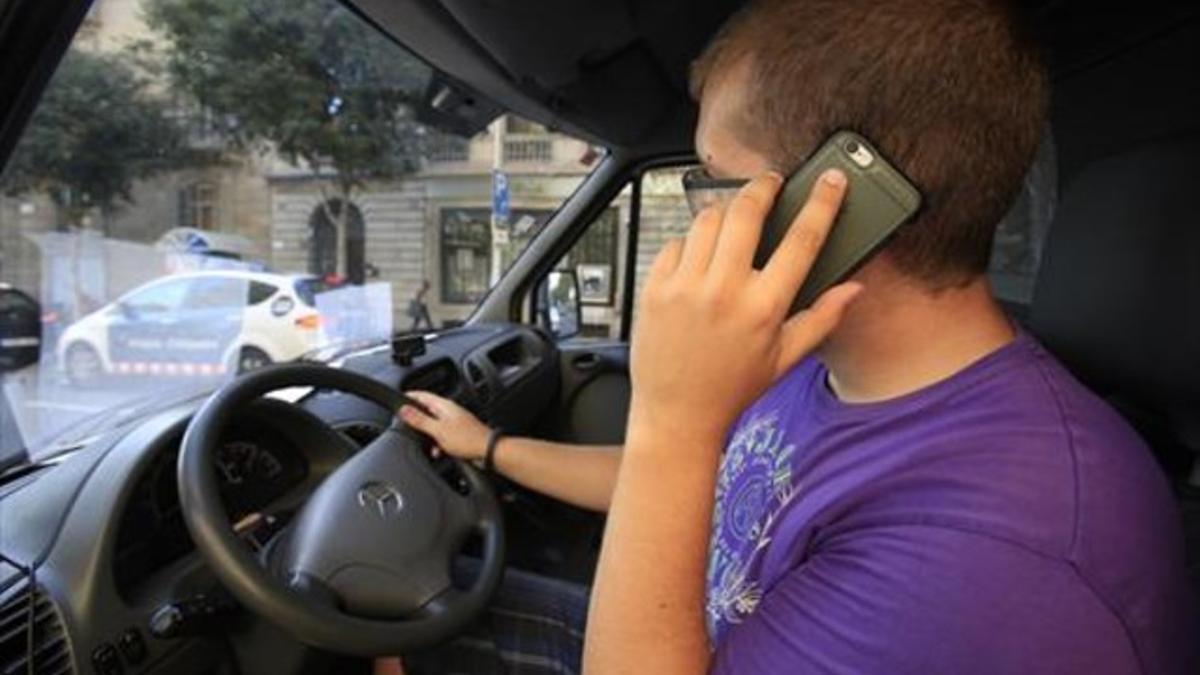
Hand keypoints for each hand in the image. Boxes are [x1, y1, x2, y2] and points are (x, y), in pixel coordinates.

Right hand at [397, 391, 489, 459]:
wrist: (487, 451)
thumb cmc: (468, 439)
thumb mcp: (438, 430)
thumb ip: (420, 420)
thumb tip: (404, 410)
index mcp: (444, 406)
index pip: (423, 395)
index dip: (409, 396)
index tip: (398, 399)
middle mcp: (449, 412)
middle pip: (427, 411)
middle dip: (417, 422)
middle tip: (409, 428)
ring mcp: (454, 423)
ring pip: (433, 427)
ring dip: (428, 436)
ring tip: (428, 445)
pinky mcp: (458, 434)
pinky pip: (442, 437)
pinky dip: (437, 444)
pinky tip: (438, 451)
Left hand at [628, 169, 860, 444]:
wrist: (676, 415)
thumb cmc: (731, 389)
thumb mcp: (785, 359)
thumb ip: (822, 318)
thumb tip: (854, 289)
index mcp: (764, 308)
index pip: (802, 240)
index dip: (822, 203)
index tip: (831, 182)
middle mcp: (724, 291)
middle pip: (747, 212)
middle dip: (763, 187)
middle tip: (770, 182)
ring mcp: (685, 286)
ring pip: (707, 220)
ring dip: (725, 211)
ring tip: (734, 220)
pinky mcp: (655, 288)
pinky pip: (675, 242)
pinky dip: (690, 241)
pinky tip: (699, 255)